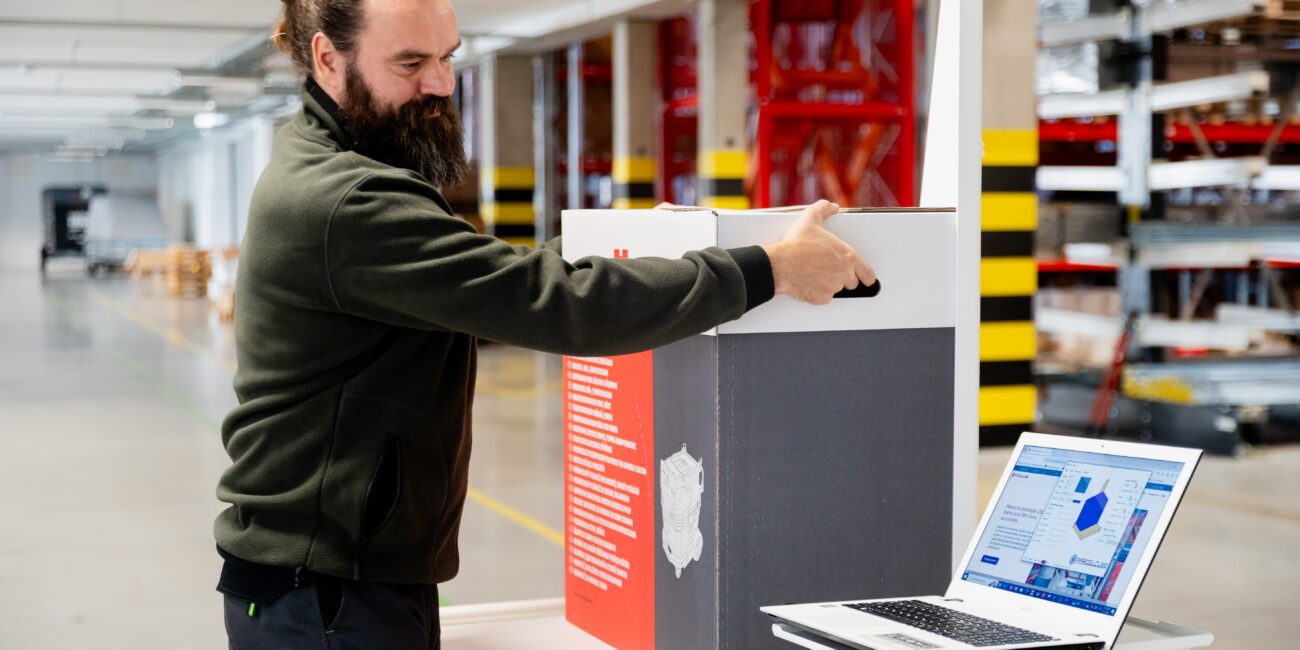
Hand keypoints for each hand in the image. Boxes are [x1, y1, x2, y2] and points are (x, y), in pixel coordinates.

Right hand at [761, 200, 875, 304]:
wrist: (780, 264)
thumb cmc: (795, 244)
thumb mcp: (810, 218)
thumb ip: (824, 208)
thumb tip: (832, 207)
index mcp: (847, 256)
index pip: (868, 273)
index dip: (867, 276)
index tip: (865, 278)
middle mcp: (844, 273)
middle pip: (852, 282)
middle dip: (843, 277)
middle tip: (829, 269)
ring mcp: (833, 287)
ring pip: (837, 289)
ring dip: (830, 283)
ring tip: (816, 273)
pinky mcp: (822, 298)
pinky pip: (824, 297)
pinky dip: (819, 292)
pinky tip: (810, 281)